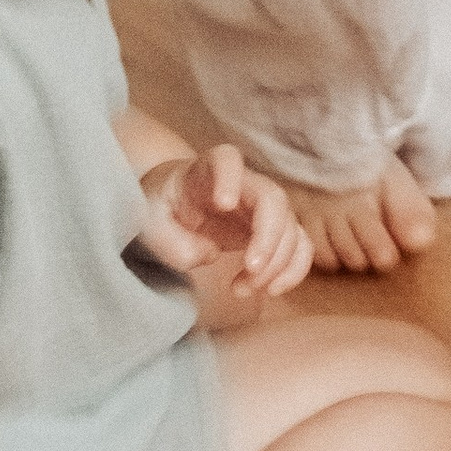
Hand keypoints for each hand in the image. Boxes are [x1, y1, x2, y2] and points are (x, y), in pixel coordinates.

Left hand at [137, 144, 312, 301]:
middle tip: (250, 269)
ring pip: (291, 227)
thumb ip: (171, 239)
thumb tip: (209, 254)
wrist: (174, 210)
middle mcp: (244, 184)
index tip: (224, 204)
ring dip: (276, 264)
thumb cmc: (161, 210)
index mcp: (207, 171)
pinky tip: (269, 290)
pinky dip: (292, 271)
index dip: (230, 178)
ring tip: (242, 289)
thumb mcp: (149, 222)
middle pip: (273, 198)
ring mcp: (263, 208)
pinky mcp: (273, 231)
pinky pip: (300, 247)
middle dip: (269, 238)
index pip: (226, 160)